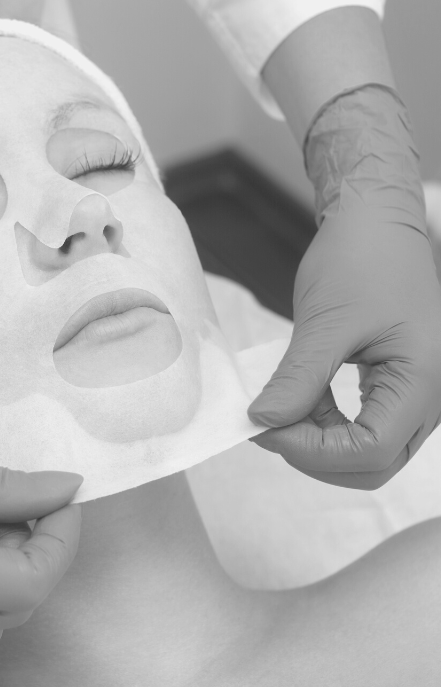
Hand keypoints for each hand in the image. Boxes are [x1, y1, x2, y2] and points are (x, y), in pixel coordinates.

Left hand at [248, 85, 440, 488]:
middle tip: (265, 426)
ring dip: (318, 442)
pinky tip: (298, 402)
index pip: (371, 451)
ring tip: (277, 411)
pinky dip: (327, 425)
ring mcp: (419, 394)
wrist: (378, 223)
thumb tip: (262, 423)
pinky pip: (366, 426)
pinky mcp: (400, 386)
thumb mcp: (325, 322)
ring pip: (369, 450)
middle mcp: (432, 397)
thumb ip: (298, 380)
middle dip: (315, 454)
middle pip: (374, 462)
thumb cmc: (362, 260)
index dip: (312, 451)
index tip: (262, 427)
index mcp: (424, 380)